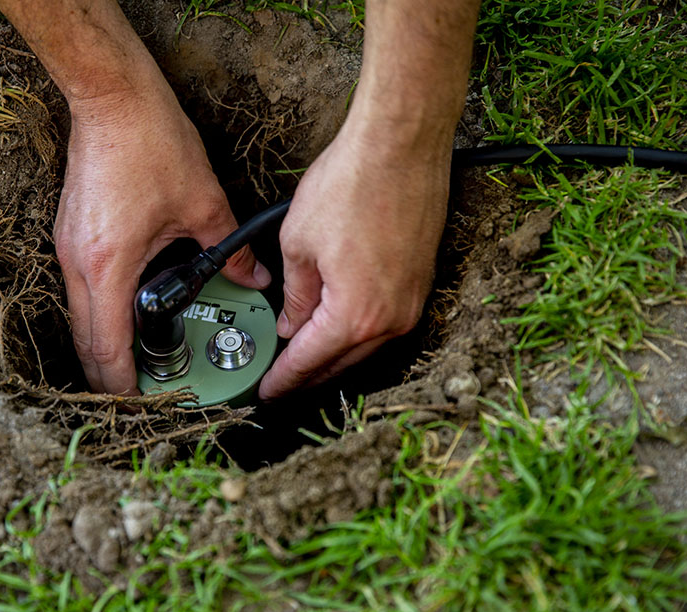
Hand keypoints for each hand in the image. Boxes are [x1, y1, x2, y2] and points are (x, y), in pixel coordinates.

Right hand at [55, 87, 269, 393]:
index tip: (140, 403)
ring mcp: (68, 248)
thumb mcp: (203, 203)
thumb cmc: (151, 141)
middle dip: (108, 377)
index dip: (122, 384)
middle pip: (85, 343)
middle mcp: (79, 263)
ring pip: (80, 319)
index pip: (108, 347)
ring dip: (104, 347)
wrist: (112, 97)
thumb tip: (251, 276)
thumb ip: (228, 251)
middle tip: (138, 395)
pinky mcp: (71, 235)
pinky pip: (81, 292)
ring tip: (135, 364)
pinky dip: (101, 316)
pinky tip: (128, 315)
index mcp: (109, 265)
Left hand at [258, 118, 451, 399]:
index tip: (265, 392)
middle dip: (306, 376)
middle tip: (280, 381)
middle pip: (340, 364)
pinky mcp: (421, 283)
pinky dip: (357, 332)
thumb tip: (292, 321)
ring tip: (302, 358)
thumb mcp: (298, 244)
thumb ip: (295, 294)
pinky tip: (338, 327)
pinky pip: (384, 324)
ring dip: (333, 356)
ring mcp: (412, 302)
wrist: (400, 144)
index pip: (309, 362)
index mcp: (355, 315)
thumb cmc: (353, 183)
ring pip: (365, 348)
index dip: (282, 380)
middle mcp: (390, 319)